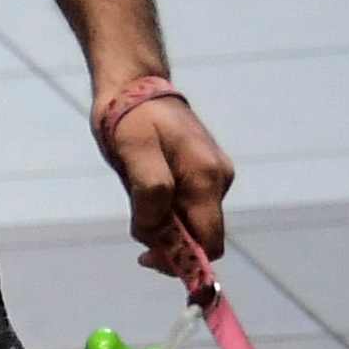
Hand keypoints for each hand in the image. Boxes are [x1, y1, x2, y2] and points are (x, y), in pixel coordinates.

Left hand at [104, 85, 233, 285]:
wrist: (135, 87)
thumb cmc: (130, 119)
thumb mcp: (133, 153)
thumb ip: (150, 192)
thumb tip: (158, 229)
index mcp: (206, 178)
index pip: (209, 241)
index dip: (182, 261)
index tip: (146, 259)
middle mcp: (219, 180)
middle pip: (202, 237)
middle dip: (170, 245)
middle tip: (136, 230)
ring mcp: (214, 176)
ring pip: (192, 223)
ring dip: (164, 227)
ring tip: (136, 199)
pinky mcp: (203, 173)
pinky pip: (187, 208)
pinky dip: (166, 213)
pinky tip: (145, 195)